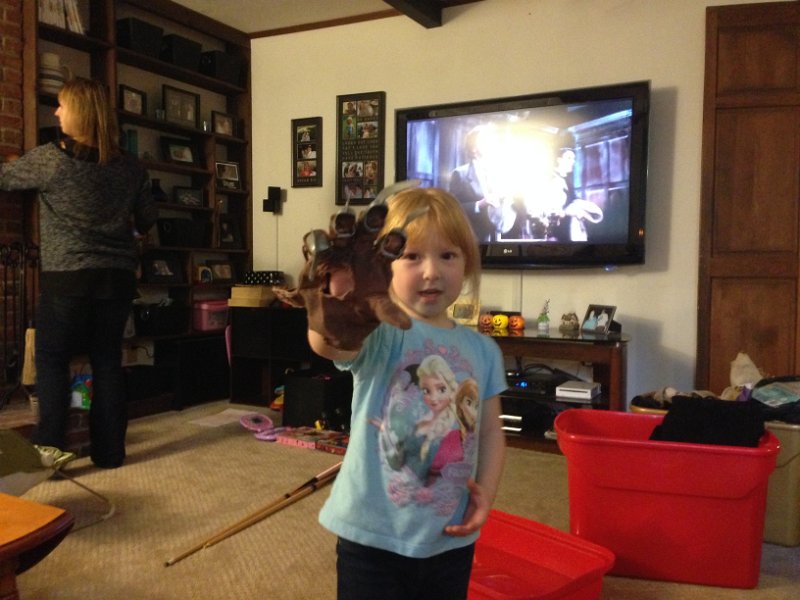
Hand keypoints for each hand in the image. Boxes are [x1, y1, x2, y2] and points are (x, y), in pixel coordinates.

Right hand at [274, 181, 420, 351]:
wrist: (336, 324)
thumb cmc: (361, 311)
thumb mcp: (376, 311)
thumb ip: (389, 313)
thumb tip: (407, 325)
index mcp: (379, 259)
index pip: (389, 245)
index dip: (394, 239)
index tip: (399, 235)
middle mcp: (360, 250)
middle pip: (366, 229)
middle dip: (371, 219)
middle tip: (378, 210)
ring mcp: (339, 251)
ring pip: (341, 230)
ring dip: (343, 223)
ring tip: (345, 219)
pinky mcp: (319, 259)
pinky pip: (317, 245)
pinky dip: (318, 242)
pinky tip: (321, 245)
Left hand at [443, 478, 491, 536]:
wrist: (482, 497)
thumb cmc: (480, 494)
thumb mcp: (478, 490)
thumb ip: (473, 486)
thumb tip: (469, 480)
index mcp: (481, 516)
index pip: (473, 525)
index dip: (464, 528)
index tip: (455, 528)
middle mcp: (476, 523)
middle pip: (467, 531)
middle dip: (457, 532)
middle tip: (446, 529)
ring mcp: (471, 524)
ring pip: (463, 533)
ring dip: (454, 533)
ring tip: (444, 530)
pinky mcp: (466, 523)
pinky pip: (460, 530)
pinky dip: (454, 531)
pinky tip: (445, 529)